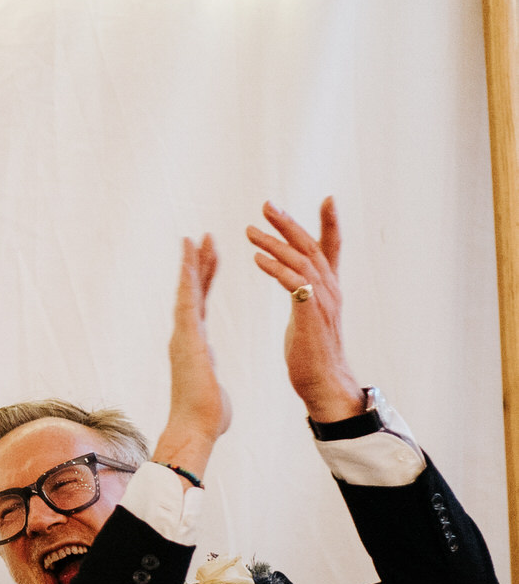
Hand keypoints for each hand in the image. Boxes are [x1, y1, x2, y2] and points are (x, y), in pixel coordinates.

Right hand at [153, 235, 231, 478]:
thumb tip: (214, 395)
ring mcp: (183, 334)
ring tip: (197, 238)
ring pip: (187, 290)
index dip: (203, 282)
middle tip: (203, 238)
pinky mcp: (186, 335)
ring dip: (192, 263)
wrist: (195, 428)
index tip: (208, 260)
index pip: (199, 306)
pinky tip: (191, 255)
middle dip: (199, 265)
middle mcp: (185, 336)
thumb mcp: (213, 394)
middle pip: (193, 292)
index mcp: (195, 346)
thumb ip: (211, 384)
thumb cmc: (206, 418)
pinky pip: (188, 298)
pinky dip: (188, 274)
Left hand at [246, 198, 363, 421]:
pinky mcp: (310, 317)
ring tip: (250, 231)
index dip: (331, 224)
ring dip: (274, 244)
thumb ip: (306, 296)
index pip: (332, 249)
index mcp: (329, 289)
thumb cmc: (313, 353)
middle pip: (311, 247)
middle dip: (289, 224)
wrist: (323, 385)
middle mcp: (330, 291)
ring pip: (300, 262)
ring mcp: (322, 303)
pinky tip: (257, 260)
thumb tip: (299, 285)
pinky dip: (275, 269)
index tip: (328, 199)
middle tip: (267, 206)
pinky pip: (293, 285)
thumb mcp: (310, 316)